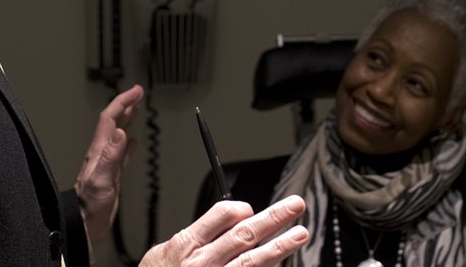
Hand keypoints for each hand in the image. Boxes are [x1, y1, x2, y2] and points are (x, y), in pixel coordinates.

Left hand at [75, 84, 143, 242]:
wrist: (85, 224)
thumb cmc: (91, 205)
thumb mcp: (102, 179)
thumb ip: (111, 156)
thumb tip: (122, 131)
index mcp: (99, 150)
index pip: (110, 118)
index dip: (123, 102)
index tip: (136, 91)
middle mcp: (102, 152)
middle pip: (113, 122)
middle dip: (125, 105)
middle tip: (138, 93)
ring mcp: (106, 162)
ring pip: (117, 134)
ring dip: (126, 119)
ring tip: (136, 109)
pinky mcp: (111, 174)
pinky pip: (121, 152)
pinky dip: (128, 142)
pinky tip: (133, 142)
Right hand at [139, 195, 308, 266]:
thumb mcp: (165, 252)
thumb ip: (195, 235)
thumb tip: (228, 218)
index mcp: (187, 245)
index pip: (221, 216)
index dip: (241, 209)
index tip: (251, 210)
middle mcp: (203, 263)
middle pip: (244, 235)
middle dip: (273, 218)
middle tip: (295, 205)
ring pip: (253, 262)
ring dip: (280, 246)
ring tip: (300, 233)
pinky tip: (281, 263)